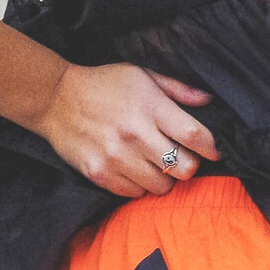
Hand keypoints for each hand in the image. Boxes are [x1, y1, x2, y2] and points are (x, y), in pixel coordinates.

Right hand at [35, 64, 219, 196]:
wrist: (55, 100)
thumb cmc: (104, 85)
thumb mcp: (142, 76)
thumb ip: (177, 90)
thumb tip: (208, 102)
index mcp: (150, 108)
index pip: (194, 136)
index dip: (211, 147)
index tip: (213, 150)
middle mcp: (136, 135)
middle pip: (184, 168)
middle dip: (189, 166)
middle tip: (180, 157)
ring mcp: (117, 158)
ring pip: (162, 186)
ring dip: (163, 177)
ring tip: (153, 162)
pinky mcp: (100, 174)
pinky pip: (135, 193)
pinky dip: (139, 185)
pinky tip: (132, 168)